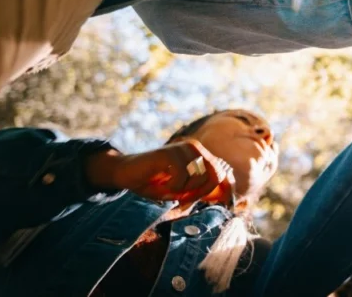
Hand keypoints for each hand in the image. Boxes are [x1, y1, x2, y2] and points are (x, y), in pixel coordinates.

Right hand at [85, 140, 234, 205]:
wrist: (126, 173)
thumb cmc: (154, 182)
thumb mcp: (182, 190)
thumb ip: (203, 190)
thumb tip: (225, 195)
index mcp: (201, 156)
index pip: (223, 174)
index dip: (221, 191)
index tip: (208, 202)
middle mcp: (196, 148)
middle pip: (215, 176)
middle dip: (199, 192)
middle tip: (181, 196)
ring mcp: (184, 148)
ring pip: (199, 178)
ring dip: (183, 190)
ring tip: (169, 188)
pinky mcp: (170, 153)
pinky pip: (181, 176)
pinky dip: (172, 187)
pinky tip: (162, 184)